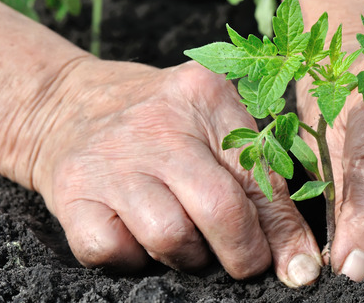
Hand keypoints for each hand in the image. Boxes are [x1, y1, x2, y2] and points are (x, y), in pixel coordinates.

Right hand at [27, 60, 321, 286]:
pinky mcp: (72, 192)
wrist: (64, 102)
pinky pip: (112, 251)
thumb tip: (297, 256)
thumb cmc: (157, 119)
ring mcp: (110, 159)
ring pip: (170, 238)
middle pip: (219, 208)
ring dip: (188, 257)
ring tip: (187, 241)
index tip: (299, 267)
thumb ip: (257, 174)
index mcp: (206, 96)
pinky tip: (138, 237)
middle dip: (243, 253)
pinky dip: (133, 259)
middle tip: (245, 263)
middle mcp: (158, 124)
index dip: (283, 230)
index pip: (260, 174)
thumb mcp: (211, 122)